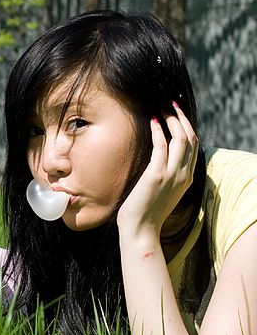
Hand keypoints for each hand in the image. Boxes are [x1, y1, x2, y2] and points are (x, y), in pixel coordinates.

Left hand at [117, 103, 198, 237]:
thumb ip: (165, 174)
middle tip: (171, 104)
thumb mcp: (162, 190)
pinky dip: (158, 131)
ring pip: (181, 138)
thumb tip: (157, 158)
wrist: (141, 230)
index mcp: (187, 178)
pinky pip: (161, 146)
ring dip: (172, 120)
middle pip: (191, 138)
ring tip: (162, 109)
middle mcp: (184, 174)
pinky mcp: (157, 175)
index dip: (187, 126)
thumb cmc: (145, 212)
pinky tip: (152, 121)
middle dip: (182, 118)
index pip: (194, 146)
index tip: (177, 114)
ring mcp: (172, 175)